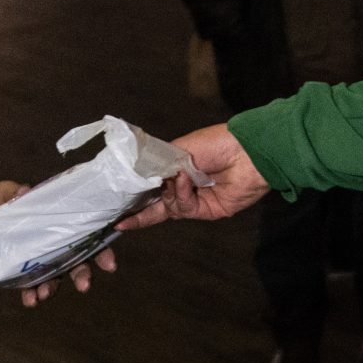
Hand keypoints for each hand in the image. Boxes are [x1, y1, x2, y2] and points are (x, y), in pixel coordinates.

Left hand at [0, 180, 117, 307]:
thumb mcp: (8, 193)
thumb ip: (18, 194)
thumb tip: (27, 191)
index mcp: (60, 223)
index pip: (88, 236)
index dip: (101, 251)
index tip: (109, 265)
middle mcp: (55, 243)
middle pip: (76, 261)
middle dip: (82, 275)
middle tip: (84, 286)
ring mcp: (40, 259)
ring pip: (55, 276)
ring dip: (54, 287)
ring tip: (45, 294)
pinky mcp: (23, 271)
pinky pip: (31, 285)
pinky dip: (31, 294)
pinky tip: (30, 301)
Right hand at [118, 124, 268, 227]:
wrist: (246, 152)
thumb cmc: (216, 143)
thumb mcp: (180, 149)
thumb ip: (158, 165)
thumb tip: (141, 178)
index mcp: (176, 169)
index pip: (151, 187)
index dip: (134, 196)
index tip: (116, 203)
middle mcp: (184, 187)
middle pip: (156, 205)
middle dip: (138, 213)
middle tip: (120, 218)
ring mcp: (195, 200)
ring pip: (168, 207)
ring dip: (168, 193)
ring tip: (174, 178)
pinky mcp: (206, 211)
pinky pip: (184, 208)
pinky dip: (181, 194)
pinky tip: (184, 181)